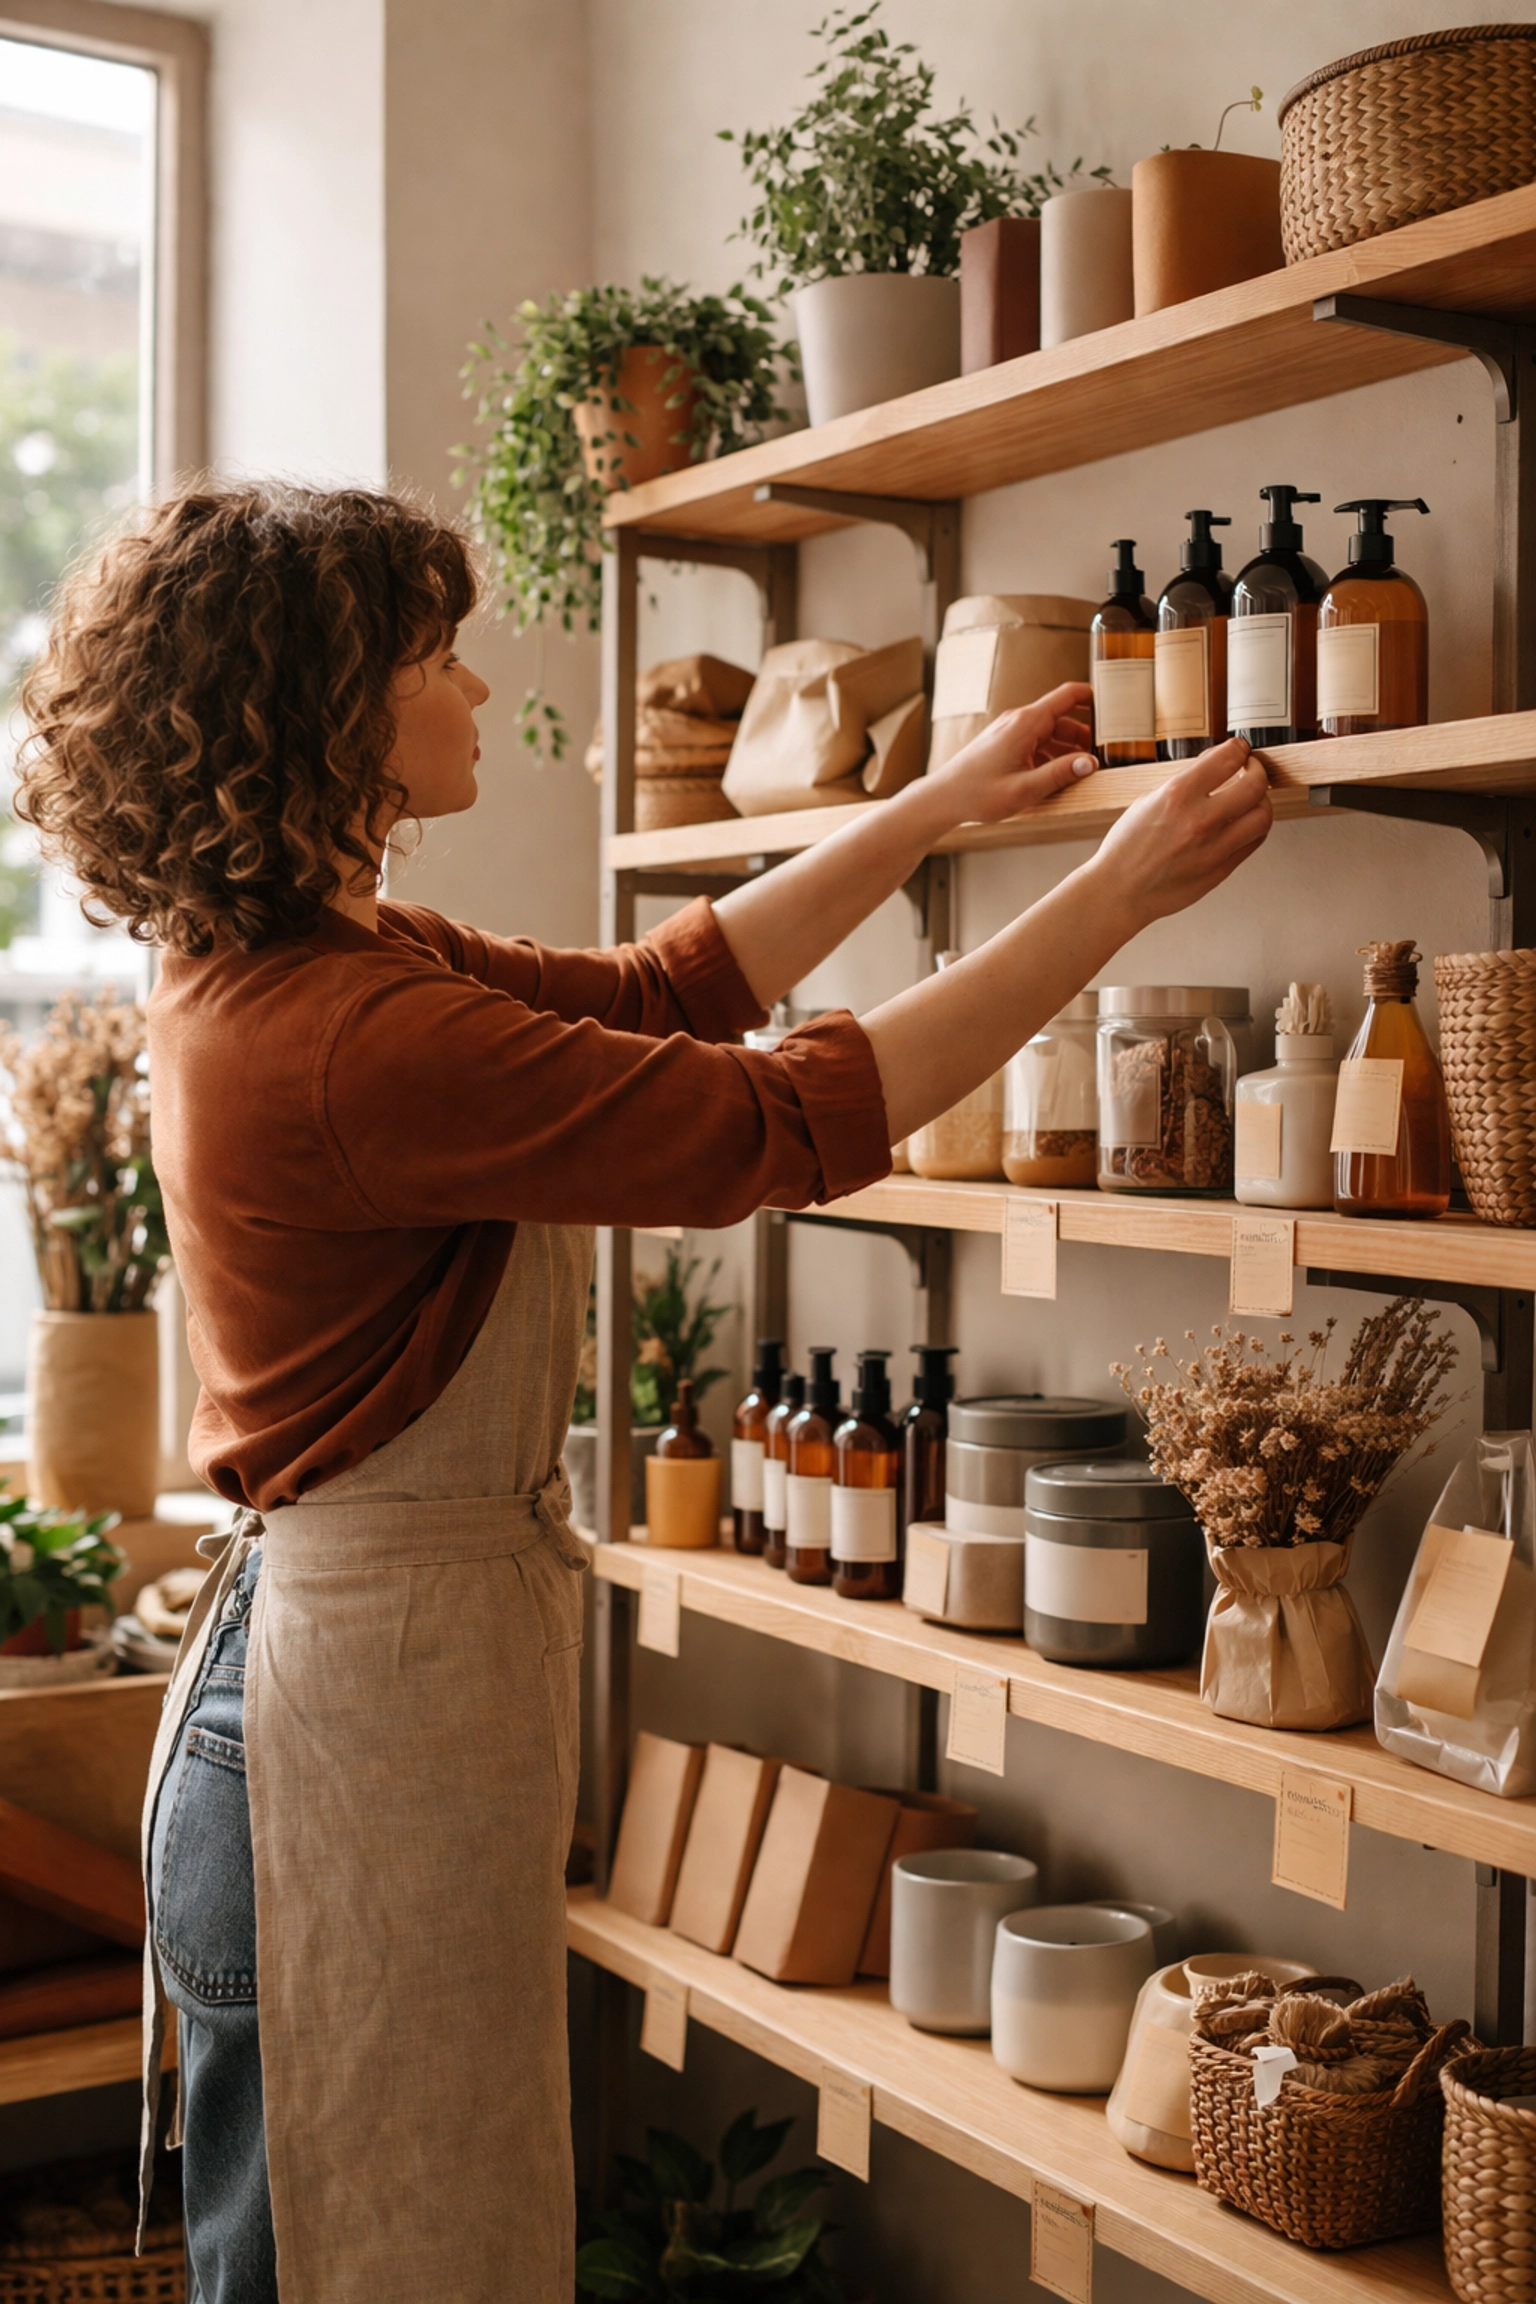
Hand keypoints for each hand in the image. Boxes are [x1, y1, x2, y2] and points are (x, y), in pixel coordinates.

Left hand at [922, 683, 1096, 829]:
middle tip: (1104, 755)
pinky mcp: (1003, 743)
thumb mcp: (1025, 789)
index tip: (1114, 708)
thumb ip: (1060, 775)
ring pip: (1050, 733)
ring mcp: (1010, 731)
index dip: (1093, 697)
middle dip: (1085, 736)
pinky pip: (1035, 743)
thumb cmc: (978, 795)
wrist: (942, 798)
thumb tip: (1091, 763)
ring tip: (1083, 771)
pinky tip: (1056, 777)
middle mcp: (1018, 721)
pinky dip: (1050, 755)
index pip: (1068, 695)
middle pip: (1062, 718)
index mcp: (1026, 723)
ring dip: (1067, 749)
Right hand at [1091, 738, 1271, 929]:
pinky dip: (1254, 827)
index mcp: (1177, 796)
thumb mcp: (1147, 801)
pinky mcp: (1220, 870)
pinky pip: (1253, 842)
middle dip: (1257, 771)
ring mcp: (1213, 848)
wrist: (1119, 892)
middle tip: (1251, 770)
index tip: (1239, 749)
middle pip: (1256, 785)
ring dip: (1261, 801)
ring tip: (1250, 799)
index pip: (1228, 758)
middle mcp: (1199, 821)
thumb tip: (1215, 763)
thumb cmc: (1127, 849)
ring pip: (1263, 816)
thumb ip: (1184, 782)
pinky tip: (1243, 823)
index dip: (1239, 748)